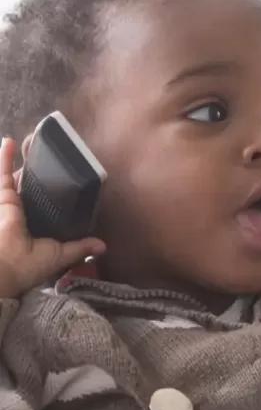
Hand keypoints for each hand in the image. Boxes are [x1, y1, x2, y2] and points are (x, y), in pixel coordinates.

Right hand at [0, 137, 105, 299]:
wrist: (7, 268)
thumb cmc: (30, 266)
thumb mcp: (60, 255)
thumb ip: (79, 247)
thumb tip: (102, 246)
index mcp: (35, 226)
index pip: (44, 204)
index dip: (50, 192)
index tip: (60, 178)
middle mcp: (22, 214)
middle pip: (30, 186)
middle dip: (36, 170)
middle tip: (45, 153)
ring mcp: (11, 204)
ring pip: (17, 177)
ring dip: (22, 159)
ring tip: (29, 141)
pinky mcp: (4, 198)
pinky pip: (4, 174)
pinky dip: (4, 158)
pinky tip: (8, 141)